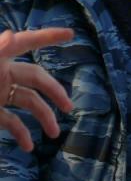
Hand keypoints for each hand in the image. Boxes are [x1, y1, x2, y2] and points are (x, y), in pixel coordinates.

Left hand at [0, 28, 74, 151]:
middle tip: (69, 107)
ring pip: (26, 101)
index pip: (25, 42)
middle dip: (54, 92)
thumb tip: (11, 36)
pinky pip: (10, 121)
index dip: (47, 36)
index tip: (71, 34)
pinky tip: (29, 147)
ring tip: (55, 134)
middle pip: (34, 77)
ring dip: (43, 117)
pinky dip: (20, 133)